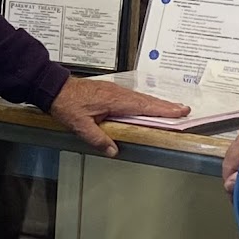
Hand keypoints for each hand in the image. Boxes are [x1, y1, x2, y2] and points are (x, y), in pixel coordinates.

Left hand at [47, 75, 187, 156]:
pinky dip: (145, 102)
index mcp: (114, 100)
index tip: (179, 112)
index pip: (143, 106)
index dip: (162, 110)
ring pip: (141, 98)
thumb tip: (113, 150)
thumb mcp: (80, 125)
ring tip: (172, 109)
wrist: (54, 88)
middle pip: (147, 101)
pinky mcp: (110, 91)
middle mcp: (117, 93)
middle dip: (166, 106)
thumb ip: (98, 139)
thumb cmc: (66, 104)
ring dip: (157, 104)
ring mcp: (115, 91)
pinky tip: (148, 107)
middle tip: (184, 110)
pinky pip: (133, 98)